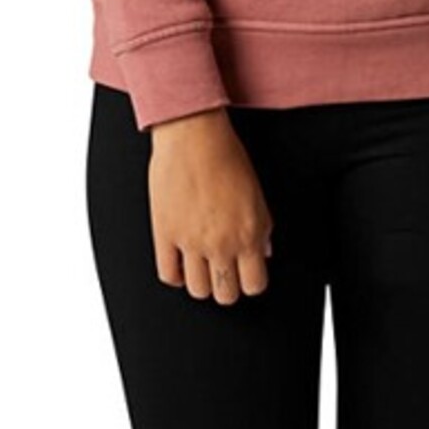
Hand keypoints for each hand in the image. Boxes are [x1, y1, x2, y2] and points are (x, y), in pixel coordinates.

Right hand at [147, 109, 275, 304]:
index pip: (255, 285)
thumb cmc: (226, 155)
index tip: (245, 273)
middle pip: (226, 294)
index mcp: (249, 233)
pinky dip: (175, 274)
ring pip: (198, 290)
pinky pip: (168, 275)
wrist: (193, 133)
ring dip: (201, 282)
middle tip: (223, 271)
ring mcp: (191, 241)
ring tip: (201, 265)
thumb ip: (262, 227)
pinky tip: (180, 261)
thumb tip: (263, 252)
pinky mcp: (165, 234)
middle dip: (226, 286)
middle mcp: (222, 243)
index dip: (250, 281)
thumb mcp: (256, 192)